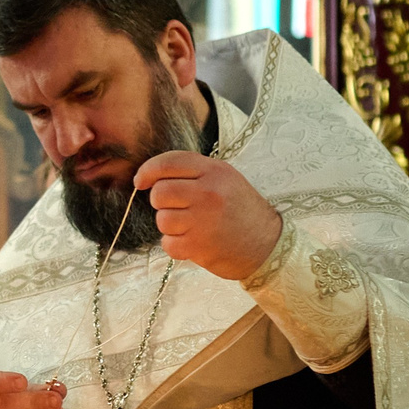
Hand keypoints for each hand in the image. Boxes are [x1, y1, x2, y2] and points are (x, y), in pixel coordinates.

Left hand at [133, 151, 282, 280]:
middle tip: (178, 209)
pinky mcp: (199, 246)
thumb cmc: (240, 211)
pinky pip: (168, 243)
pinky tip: (194, 243)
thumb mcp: (225, 180)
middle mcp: (209, 192)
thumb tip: (151, 175)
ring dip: (170, 226)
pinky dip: (176, 246)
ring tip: (191, 227)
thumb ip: (194, 173)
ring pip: (162, 219)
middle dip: (162, 203)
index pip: (169, 162)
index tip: (141, 181)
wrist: (268, 246)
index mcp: (215, 171)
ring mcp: (203, 220)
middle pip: (159, 193)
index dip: (148, 171)